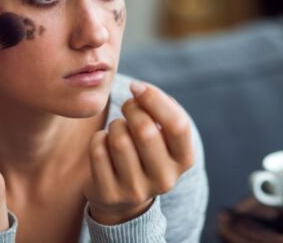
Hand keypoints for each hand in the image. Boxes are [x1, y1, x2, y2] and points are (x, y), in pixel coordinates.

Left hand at [83, 81, 194, 224]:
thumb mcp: (162, 132)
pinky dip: (98, 138)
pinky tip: (104, 145)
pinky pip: (98, 151)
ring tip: (117, 130)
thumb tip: (140, 89)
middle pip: (145, 130)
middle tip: (127, 108)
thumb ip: (159, 109)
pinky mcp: (110, 194)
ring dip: (114, 125)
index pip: (177, 124)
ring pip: (119, 140)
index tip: (137, 87)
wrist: (123, 196)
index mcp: (184, 159)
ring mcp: (137, 191)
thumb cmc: (144, 149)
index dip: (154, 98)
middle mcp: (165, 179)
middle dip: (131, 109)